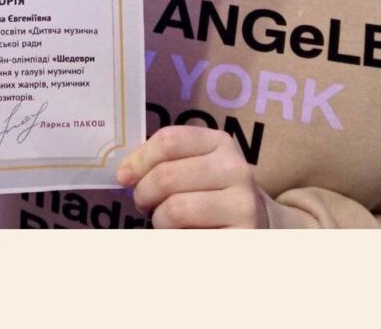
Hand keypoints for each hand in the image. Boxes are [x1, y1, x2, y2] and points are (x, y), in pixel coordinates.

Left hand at [116, 126, 268, 228]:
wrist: (257, 225)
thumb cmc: (212, 193)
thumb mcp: (195, 166)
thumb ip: (164, 160)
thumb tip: (124, 172)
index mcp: (220, 143)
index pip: (169, 140)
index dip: (139, 159)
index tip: (124, 177)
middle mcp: (235, 169)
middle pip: (166, 176)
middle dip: (143, 194)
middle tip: (143, 204)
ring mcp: (242, 205)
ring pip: (174, 210)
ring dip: (158, 220)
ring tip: (164, 222)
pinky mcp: (240, 238)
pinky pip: (188, 239)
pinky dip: (175, 239)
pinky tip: (182, 236)